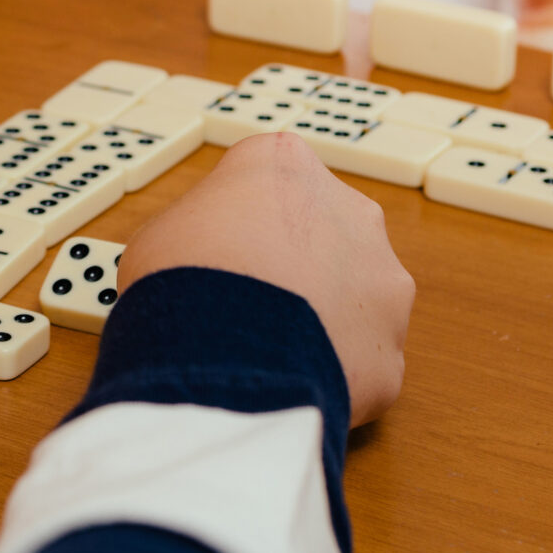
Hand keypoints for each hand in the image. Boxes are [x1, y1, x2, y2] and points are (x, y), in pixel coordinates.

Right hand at [120, 132, 415, 426]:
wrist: (219, 356)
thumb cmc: (182, 282)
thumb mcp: (161, 234)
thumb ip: (200, 234)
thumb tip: (204, 264)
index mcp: (288, 166)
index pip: (269, 180)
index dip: (241, 220)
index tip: (221, 251)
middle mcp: (351, 210)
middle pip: (325, 232)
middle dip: (296, 265)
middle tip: (251, 302)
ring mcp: (382, 282)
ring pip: (356, 299)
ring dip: (323, 319)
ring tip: (271, 352)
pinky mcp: (391, 351)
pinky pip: (361, 362)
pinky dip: (332, 374)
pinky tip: (291, 386)